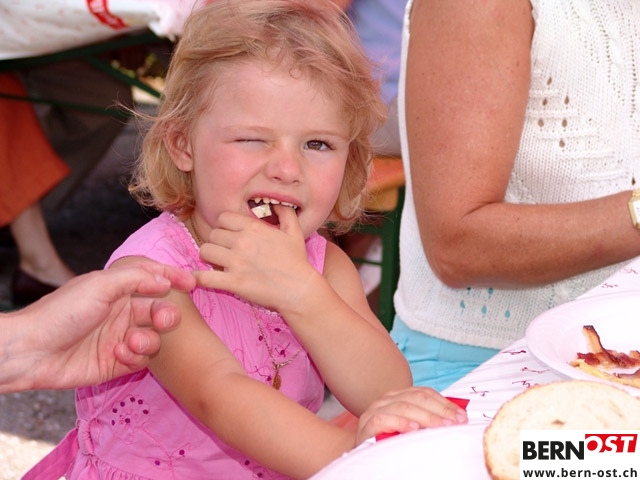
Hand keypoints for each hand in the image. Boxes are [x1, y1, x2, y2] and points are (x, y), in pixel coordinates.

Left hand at [6, 260, 194, 391]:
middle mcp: (121, 312)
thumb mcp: (100, 285)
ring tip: (131, 342)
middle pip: (159, 310)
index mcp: (117, 289)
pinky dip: (135, 356)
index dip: (173, 278)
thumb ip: (136, 278)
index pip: (153, 279)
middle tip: (166, 320)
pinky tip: (118, 353)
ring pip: (154, 337)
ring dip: (149, 340)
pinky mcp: (117, 363)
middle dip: (166, 315)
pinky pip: (142, 359)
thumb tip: (165, 280)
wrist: (32, 351)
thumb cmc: (63, 312)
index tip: (192, 283)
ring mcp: (120, 338)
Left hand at [195, 205, 317, 310]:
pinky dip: (200, 277)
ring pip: (205, 251)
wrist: (299, 289)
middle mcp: (242, 242)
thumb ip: (286, 213)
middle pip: (212, 234)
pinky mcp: (233, 282)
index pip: (223, 217)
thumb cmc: (297, 262)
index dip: (223, 225)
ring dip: (208, 257)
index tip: (228, 234)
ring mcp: (236, 262)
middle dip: (216, 241)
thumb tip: (277, 204)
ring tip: (215, 262)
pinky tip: (202, 278)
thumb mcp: (295, 232)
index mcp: (254, 228)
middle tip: (223, 250)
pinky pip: (205, 277)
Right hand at [355, 387, 467, 445]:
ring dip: (426, 417)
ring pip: (403, 406)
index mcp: (398, 396)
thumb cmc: (390, 440)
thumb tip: (458, 418)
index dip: (445, 403)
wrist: (362, 452)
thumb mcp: (411, 427)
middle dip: (439, 410)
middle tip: (455, 423)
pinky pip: (383, 419)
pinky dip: (399, 422)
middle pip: (416, 398)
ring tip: (441, 427)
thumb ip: (428, 419)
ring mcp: (374, 410)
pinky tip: (413, 429)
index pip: (425, 393)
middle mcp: (386, 399)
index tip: (462, 417)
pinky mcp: (366, 425)